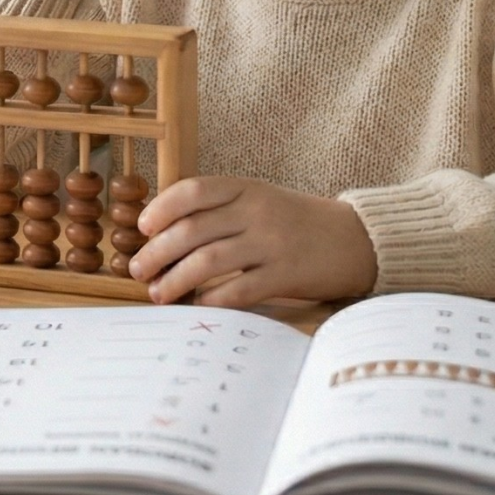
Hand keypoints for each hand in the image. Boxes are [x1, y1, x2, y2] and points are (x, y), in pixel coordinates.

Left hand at [130, 176, 377, 307]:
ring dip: (175, 280)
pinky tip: (197, 306)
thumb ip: (221, 210)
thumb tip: (165, 234)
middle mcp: (256, 212)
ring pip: (207, 261)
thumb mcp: (260, 201)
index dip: (161, 209)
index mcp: (246, 189)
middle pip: (191, 230)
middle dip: (156, 253)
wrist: (356, 239)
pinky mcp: (285, 275)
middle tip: (138, 271)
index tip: (143, 228)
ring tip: (158, 293)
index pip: (192, 191)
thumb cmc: (297, 222)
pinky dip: (211, 299)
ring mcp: (272, 243)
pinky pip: (238, 289)